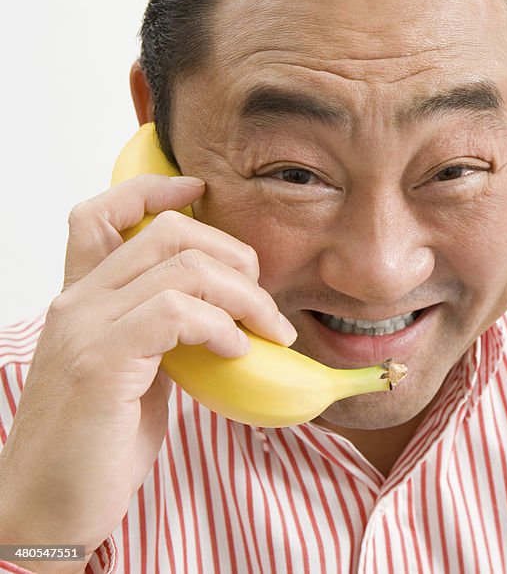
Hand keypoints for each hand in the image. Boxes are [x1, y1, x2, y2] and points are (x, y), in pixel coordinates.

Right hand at [0, 174, 296, 564]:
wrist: (49, 507)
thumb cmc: (95, 444)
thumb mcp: (132, 372)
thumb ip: (160, 332)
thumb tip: (225, 315)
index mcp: (83, 298)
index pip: (102, 213)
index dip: (155, 190)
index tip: (201, 192)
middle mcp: (78, 301)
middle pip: (167, 231)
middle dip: (234, 255)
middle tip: (264, 299)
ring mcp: (85, 329)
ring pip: (183, 267)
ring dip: (245, 296)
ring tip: (267, 331)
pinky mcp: (100, 363)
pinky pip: (177, 312)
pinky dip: (221, 326)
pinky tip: (237, 352)